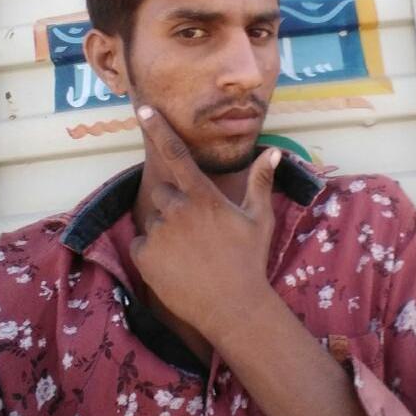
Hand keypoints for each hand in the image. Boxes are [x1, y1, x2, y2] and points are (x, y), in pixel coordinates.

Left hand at [130, 105, 280, 340]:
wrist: (234, 307)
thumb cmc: (249, 260)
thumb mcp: (259, 219)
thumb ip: (261, 182)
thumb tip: (273, 152)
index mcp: (204, 197)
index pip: (177, 154)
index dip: (159, 129)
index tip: (143, 109)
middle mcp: (178, 210)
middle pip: (163, 192)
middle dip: (175, 205)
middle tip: (197, 232)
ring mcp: (159, 234)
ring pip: (155, 220)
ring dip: (167, 231)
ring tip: (191, 254)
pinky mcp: (144, 256)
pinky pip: (143, 243)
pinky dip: (153, 252)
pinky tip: (176, 266)